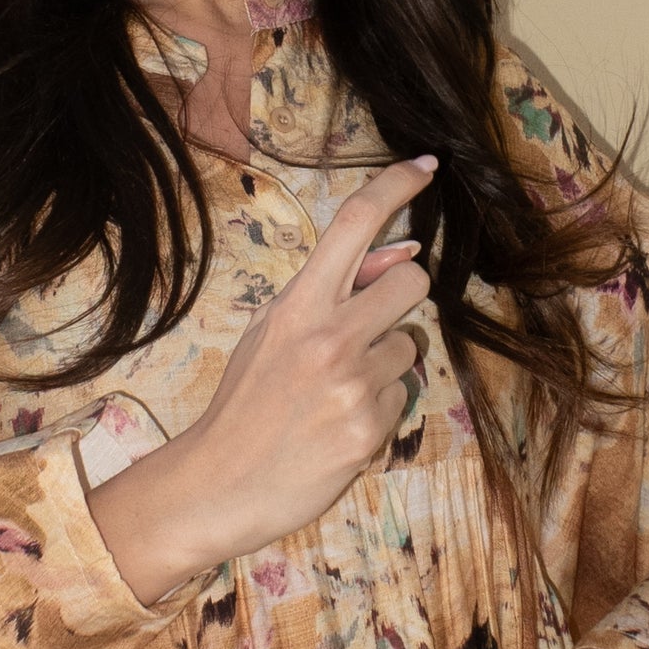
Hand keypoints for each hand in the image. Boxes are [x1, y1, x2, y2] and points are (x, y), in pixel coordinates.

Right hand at [88, 157, 435, 600]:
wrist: (222, 482)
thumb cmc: (248, 401)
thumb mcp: (272, 331)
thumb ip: (332, 293)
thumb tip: (404, 251)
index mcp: (298, 305)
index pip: (355, 224)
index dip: (397, 186)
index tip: (427, 166)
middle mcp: (329, 337)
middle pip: (412, 279)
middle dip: (402, 293)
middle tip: (371, 322)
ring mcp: (353, 385)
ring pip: (411, 347)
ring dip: (387, 364)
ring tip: (338, 392)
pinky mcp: (370, 429)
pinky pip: (404, 397)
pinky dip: (380, 408)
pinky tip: (340, 425)